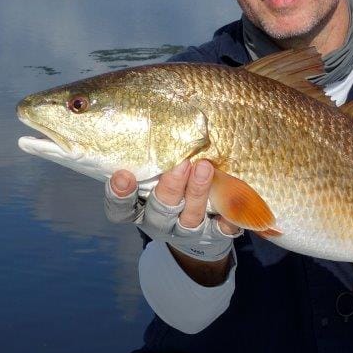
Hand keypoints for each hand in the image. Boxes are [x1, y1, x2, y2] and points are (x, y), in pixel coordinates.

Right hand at [104, 159, 240, 261]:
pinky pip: (222, 229)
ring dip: (197, 192)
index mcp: (139, 208)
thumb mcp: (155, 174)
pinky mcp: (213, 236)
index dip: (119, 195)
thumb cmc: (170, 188)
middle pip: (161, 209)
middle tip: (181, 163)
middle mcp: (160, 222)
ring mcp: (186, 231)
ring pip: (190, 217)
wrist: (196, 231)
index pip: (121, 208)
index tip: (123, 175)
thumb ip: (153, 156)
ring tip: (205, 167)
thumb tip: (161, 115)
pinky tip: (233, 200)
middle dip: (171, 187)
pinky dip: (228, 216)